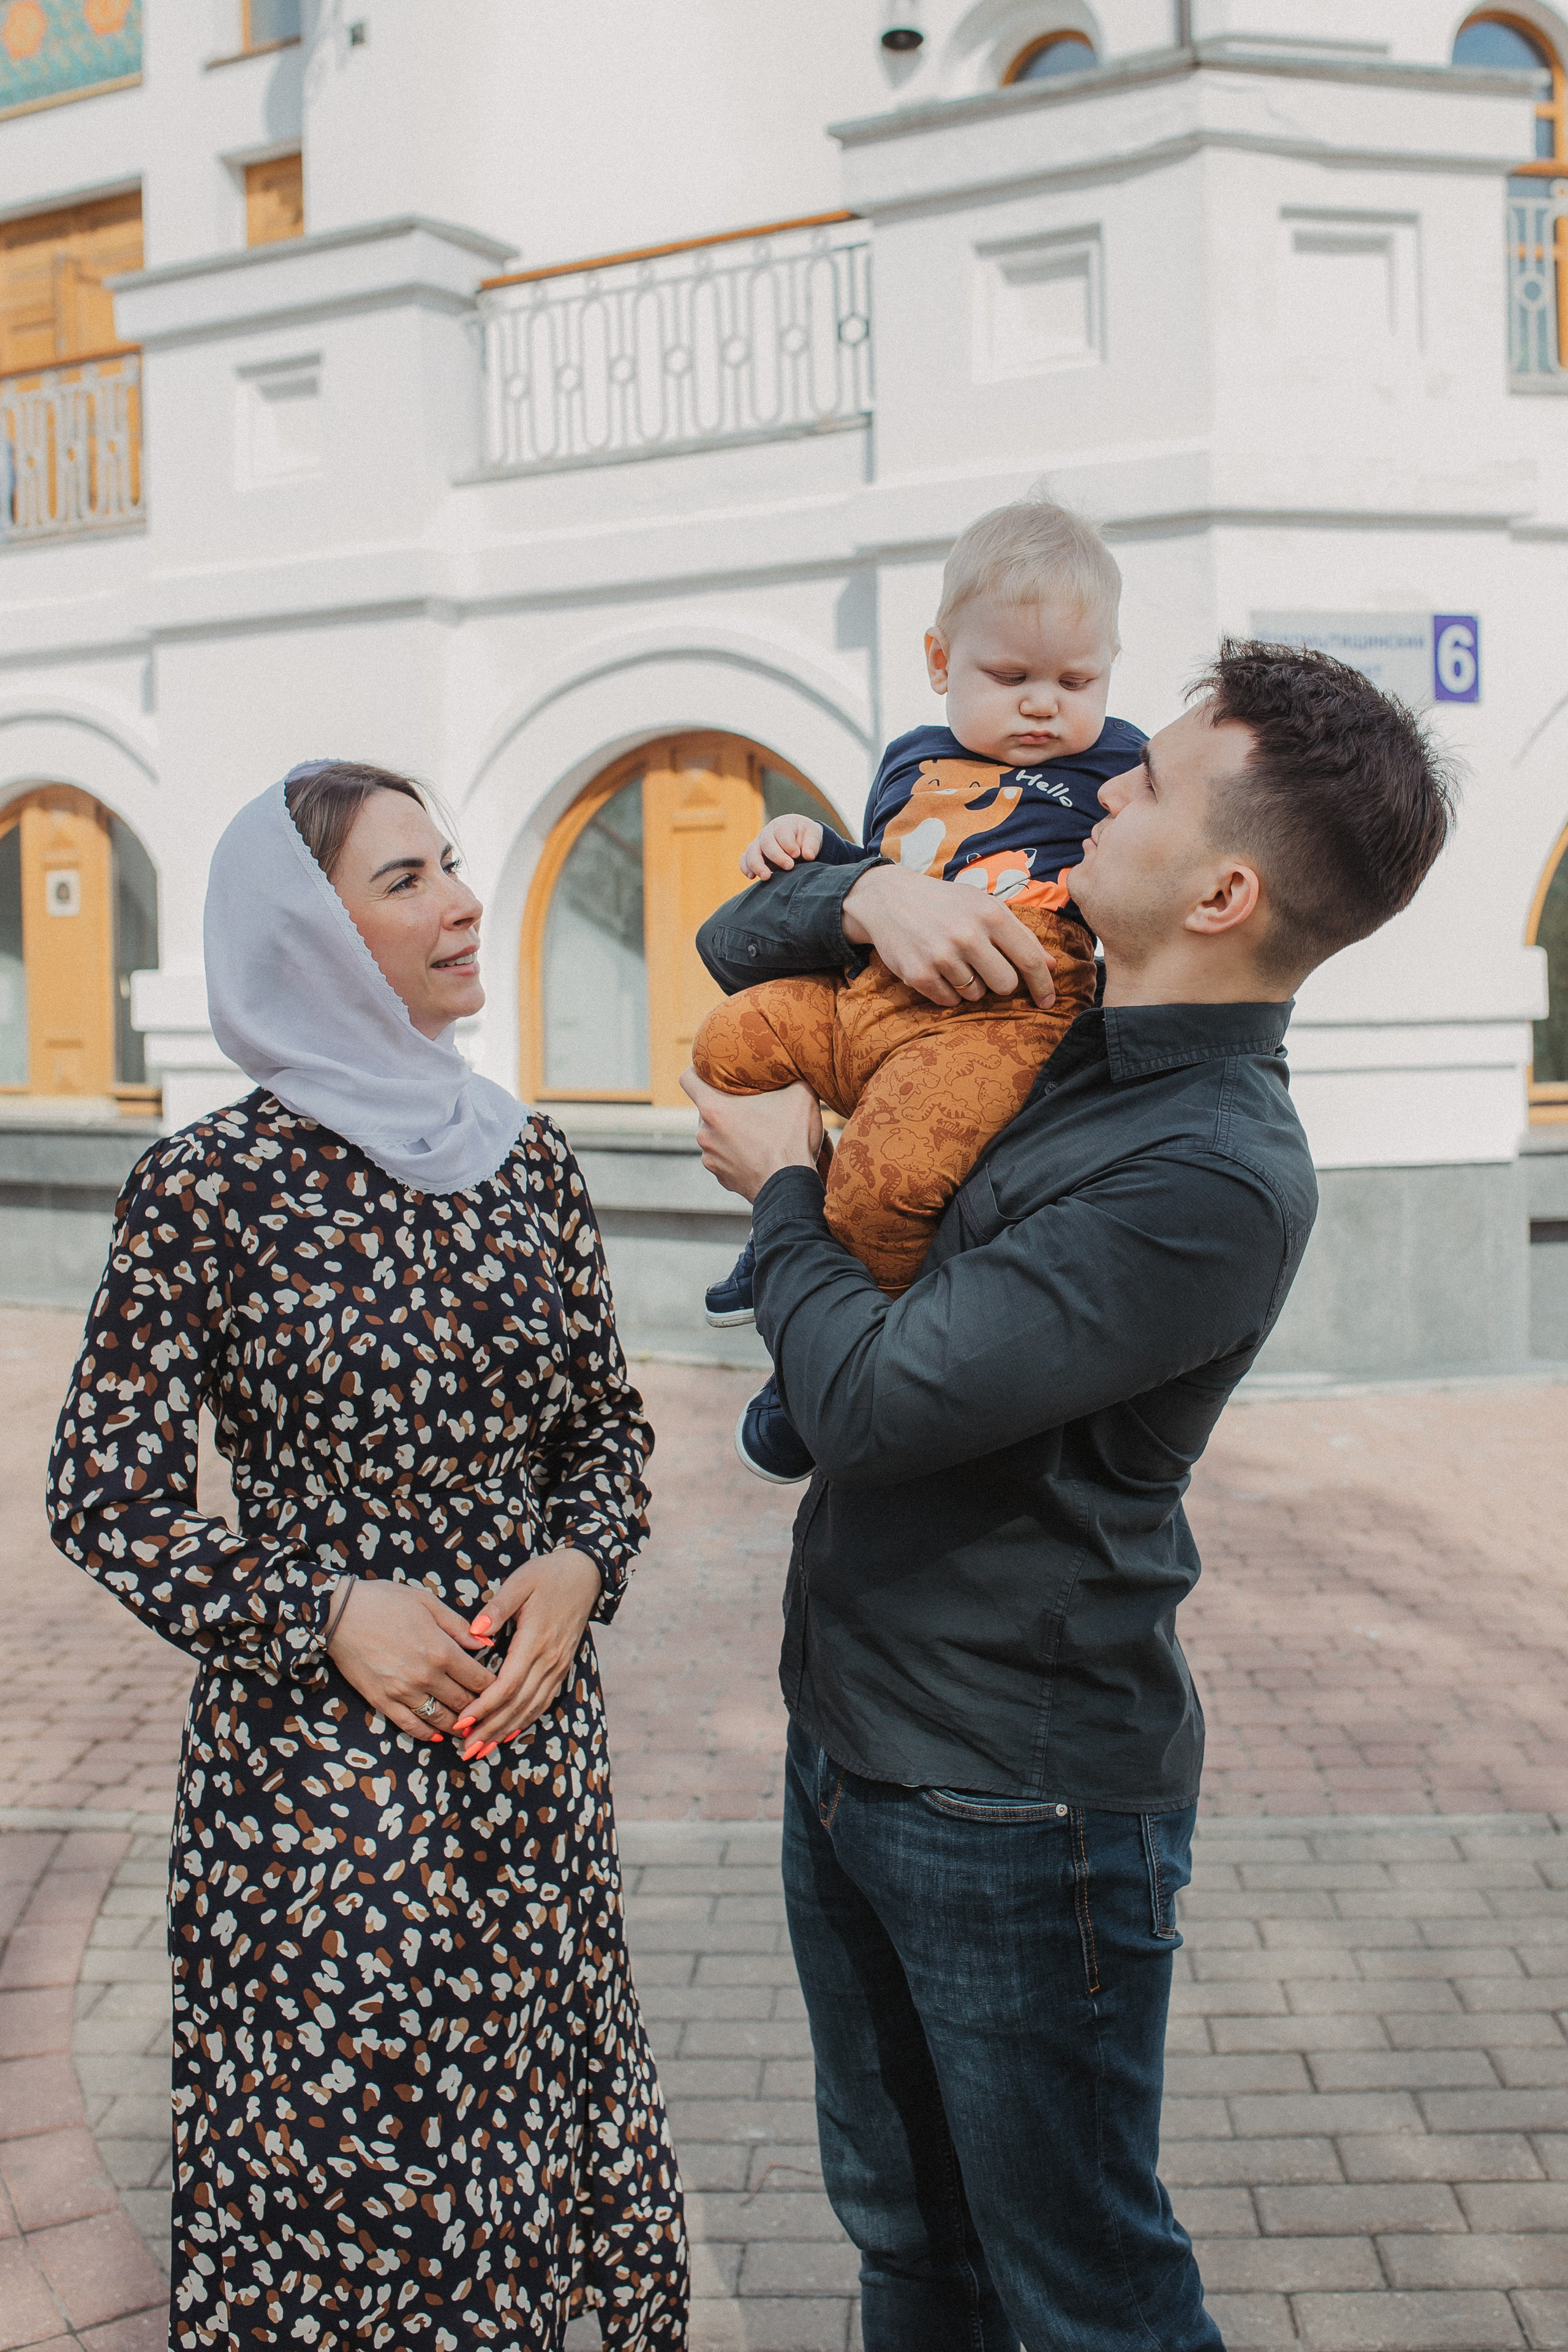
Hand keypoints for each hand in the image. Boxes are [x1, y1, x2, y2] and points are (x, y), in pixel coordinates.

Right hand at [326, 1578, 495, 1741]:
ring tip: (471, 1728)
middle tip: (492, 1713)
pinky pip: (411, 1725)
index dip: (495, 1688)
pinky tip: (438, 1735)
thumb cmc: (385, 1601)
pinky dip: (428, 1734)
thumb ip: (459, 1626)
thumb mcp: (428, 1603)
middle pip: (464, 1703)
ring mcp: (403, 1692)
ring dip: (459, 1727)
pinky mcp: (382, 1701)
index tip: (503, 1689)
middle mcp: (425, 1676)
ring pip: (441, 1719)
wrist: (338, 1614)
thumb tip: (486, 1643)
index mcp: (441, 1650)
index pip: (479, 1679)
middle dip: (481, 1710)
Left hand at [452, 1548, 603, 1757]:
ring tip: (481, 1749)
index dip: (485, 1706)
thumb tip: (475, 1630)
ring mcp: (558, 1666)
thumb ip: (498, 1606)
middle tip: (465, 1749)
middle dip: (490, 1729)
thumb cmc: (548, 1575)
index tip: (462, 1721)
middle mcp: (549, 1659)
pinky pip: (543, 1701)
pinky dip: (524, 1720)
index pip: (508, 1684)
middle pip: (518, 1704)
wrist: (586, 1575)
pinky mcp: (561, 1667)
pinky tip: (508, 1733)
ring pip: (531, 1708)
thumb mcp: (521, 1581)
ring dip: (505, 1731)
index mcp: (536, 1640)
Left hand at [680, 1069, 822, 1202]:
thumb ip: (793, 1076)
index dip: (697, 1069)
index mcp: (714, 1108)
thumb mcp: (800, 1096)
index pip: (687, 1079)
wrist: (790, 1188)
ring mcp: (710, 1158)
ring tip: (757, 1131)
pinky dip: (736, 1153)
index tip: (712, 1069)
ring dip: (731, 1131)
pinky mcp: (720, 1177)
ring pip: (716, 1135)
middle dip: (725, 1104)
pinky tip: (758, 1153)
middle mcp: (704, 1133)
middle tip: (749, 1103)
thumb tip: (797, 1068)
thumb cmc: (790, 1140)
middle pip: (706, 1108)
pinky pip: (724, 1158)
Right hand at [740, 814, 823, 879]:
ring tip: (767, 877)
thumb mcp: (813, 836)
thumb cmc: (804, 836)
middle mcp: (768, 833)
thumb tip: (808, 855)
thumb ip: (812, 844)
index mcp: (783, 825)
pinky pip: (744, 860)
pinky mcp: (754, 855)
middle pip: (766, 842)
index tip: (796, 854)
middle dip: (777, 856)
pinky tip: (751, 877)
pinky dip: (745, 867)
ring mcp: (758, 844)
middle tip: (789, 866)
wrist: (796, 837)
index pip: (781, 832)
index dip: (788, 843)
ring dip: (757, 865)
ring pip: (752, 852)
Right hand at [841, 864, 1056, 1009]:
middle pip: (1005, 985)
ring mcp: (941, 956)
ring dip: (971, 985)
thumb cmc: (946, 903)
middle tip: (985, 968)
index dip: (1043, 985)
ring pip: (976, 995)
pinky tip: (937, 969)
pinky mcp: (918, 974)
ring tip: (954, 961)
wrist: (889, 899)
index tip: (1048, 1001)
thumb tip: (1052, 965)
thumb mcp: (984, 906)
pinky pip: (949, 1001)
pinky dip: (948, 991)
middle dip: (1000, 983)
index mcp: (989, 914)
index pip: (1028, 959)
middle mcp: (967, 935)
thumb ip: (1020, 934)